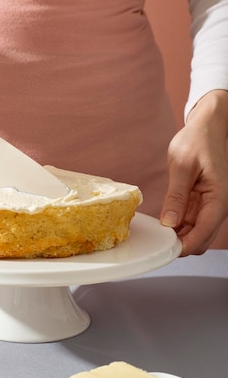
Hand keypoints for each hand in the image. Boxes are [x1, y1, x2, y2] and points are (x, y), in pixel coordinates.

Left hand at [161, 90, 227, 255]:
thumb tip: (169, 223)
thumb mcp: (182, 166)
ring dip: (179, 236)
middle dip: (182, 244)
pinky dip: (178, 226)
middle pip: (202, 239)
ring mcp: (210, 206)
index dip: (185, 245)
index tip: (166, 249)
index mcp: (219, 197)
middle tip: (158, 240)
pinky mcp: (201, 203)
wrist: (205, 127)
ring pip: (196, 233)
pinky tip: (164, 222)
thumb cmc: (197, 140)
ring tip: (158, 231)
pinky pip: (191, 222)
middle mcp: (218, 205)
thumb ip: (176, 196)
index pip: (205, 232)